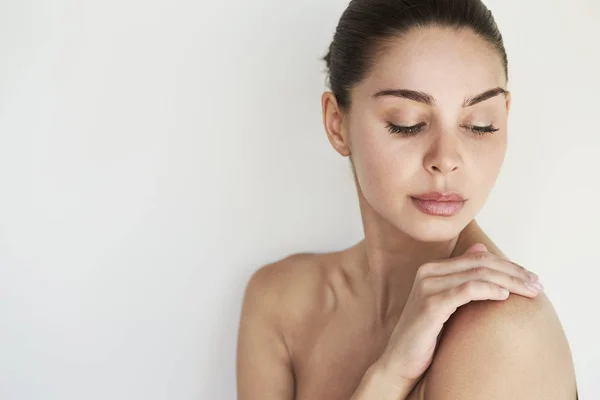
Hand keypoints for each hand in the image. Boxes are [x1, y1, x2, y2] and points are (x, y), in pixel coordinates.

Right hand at [377, 243, 542, 381]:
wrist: (400, 360)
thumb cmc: (425, 334)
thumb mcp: (446, 302)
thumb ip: (461, 277)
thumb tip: (481, 249)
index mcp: (432, 268)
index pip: (478, 258)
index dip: (508, 266)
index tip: (531, 278)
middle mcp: (428, 272)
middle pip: (480, 264)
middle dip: (514, 273)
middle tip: (538, 285)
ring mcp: (427, 287)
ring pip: (477, 275)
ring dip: (508, 282)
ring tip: (529, 292)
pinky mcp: (430, 304)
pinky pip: (466, 290)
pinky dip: (488, 290)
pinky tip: (504, 296)